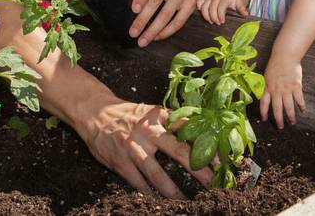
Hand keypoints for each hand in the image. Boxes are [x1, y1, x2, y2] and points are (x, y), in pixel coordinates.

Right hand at [75, 97, 213, 197]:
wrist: (94, 111)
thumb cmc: (128, 114)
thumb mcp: (150, 112)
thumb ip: (171, 122)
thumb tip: (200, 135)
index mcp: (159, 115)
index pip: (188, 129)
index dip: (206, 144)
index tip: (220, 159)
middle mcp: (148, 130)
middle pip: (178, 152)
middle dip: (198, 170)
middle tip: (213, 184)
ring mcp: (133, 147)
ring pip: (157, 174)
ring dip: (174, 190)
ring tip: (187, 202)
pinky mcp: (120, 161)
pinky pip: (138, 182)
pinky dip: (149, 194)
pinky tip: (159, 203)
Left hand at [129, 0, 198, 46]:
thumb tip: (128, 11)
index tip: (134, 10)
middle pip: (155, 2)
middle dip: (142, 20)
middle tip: (133, 32)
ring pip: (166, 15)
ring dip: (153, 30)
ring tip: (143, 40)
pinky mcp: (190, 4)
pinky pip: (178, 22)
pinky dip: (166, 32)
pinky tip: (156, 37)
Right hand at [200, 0, 246, 24]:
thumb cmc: (234, 1)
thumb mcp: (239, 3)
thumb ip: (242, 8)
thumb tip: (245, 14)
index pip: (221, 6)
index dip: (220, 15)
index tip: (222, 22)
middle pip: (211, 8)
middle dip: (214, 17)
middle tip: (218, 24)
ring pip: (204, 7)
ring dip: (206, 16)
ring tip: (211, 22)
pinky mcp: (205, 1)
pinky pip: (200, 7)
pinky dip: (202, 13)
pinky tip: (206, 18)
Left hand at [260, 58, 305, 128]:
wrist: (285, 56)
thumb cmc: (275, 64)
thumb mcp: (267, 75)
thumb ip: (267, 86)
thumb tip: (265, 94)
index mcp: (267, 87)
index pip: (264, 103)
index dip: (263, 112)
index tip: (264, 119)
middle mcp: (276, 90)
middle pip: (277, 108)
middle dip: (278, 119)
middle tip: (280, 127)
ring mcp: (286, 89)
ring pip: (288, 107)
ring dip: (290, 116)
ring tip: (292, 122)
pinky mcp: (296, 86)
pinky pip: (299, 99)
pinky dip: (301, 105)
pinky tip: (303, 110)